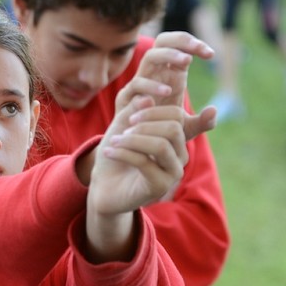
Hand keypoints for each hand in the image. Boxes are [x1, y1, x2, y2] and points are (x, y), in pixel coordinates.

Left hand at [83, 96, 186, 262]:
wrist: (105, 187)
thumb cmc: (117, 154)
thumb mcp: (122, 127)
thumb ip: (134, 110)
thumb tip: (148, 97)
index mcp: (175, 139)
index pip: (177, 115)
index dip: (153, 110)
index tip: (131, 117)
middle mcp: (180, 155)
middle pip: (173, 129)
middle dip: (144, 125)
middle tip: (122, 130)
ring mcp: (172, 173)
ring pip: (161, 146)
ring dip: (133, 140)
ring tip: (113, 141)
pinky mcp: (159, 187)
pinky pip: (144, 162)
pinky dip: (123, 153)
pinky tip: (108, 151)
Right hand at [115, 32, 216, 140]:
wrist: (136, 152)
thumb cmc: (161, 134)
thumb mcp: (186, 129)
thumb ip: (202, 122)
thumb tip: (214, 110)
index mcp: (170, 75)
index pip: (180, 48)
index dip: (194, 45)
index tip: (211, 54)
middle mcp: (154, 74)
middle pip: (162, 42)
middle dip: (180, 41)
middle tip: (197, 50)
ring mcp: (139, 84)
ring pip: (150, 57)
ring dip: (168, 55)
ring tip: (186, 62)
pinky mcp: (126, 98)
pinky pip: (136, 85)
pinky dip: (150, 85)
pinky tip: (168, 91)